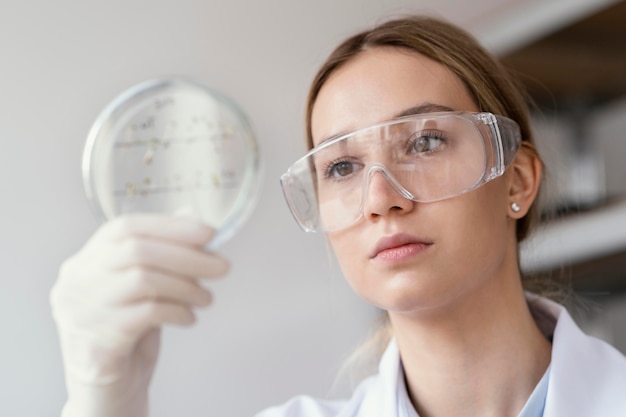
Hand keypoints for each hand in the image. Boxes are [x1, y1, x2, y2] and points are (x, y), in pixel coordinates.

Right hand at [50, 214, 228, 416]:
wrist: (104, 387)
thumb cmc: (125, 329)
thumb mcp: (142, 286)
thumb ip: (162, 252)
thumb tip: (195, 218)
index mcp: (86, 260)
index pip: (125, 227)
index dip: (170, 225)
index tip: (208, 232)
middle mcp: (78, 280)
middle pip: (138, 251)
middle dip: (188, 256)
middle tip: (222, 266)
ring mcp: (82, 310)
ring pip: (144, 280)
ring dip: (187, 286)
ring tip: (206, 298)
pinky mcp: (98, 339)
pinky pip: (148, 314)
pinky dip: (178, 311)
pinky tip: (189, 318)